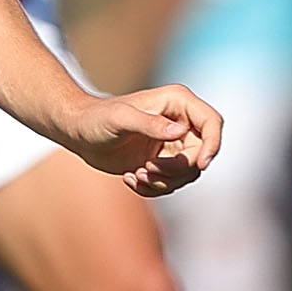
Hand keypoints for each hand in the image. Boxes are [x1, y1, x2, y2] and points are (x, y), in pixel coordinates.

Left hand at [66, 83, 221, 196]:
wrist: (78, 132)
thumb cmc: (96, 118)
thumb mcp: (121, 119)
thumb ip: (150, 124)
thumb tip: (180, 131)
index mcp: (177, 102)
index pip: (212, 122)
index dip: (213, 144)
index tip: (200, 164)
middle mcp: (180, 122)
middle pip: (201, 154)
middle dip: (176, 169)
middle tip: (147, 169)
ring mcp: (173, 143)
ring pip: (188, 173)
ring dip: (164, 181)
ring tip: (136, 174)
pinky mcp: (163, 161)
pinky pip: (172, 183)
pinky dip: (153, 187)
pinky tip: (130, 178)